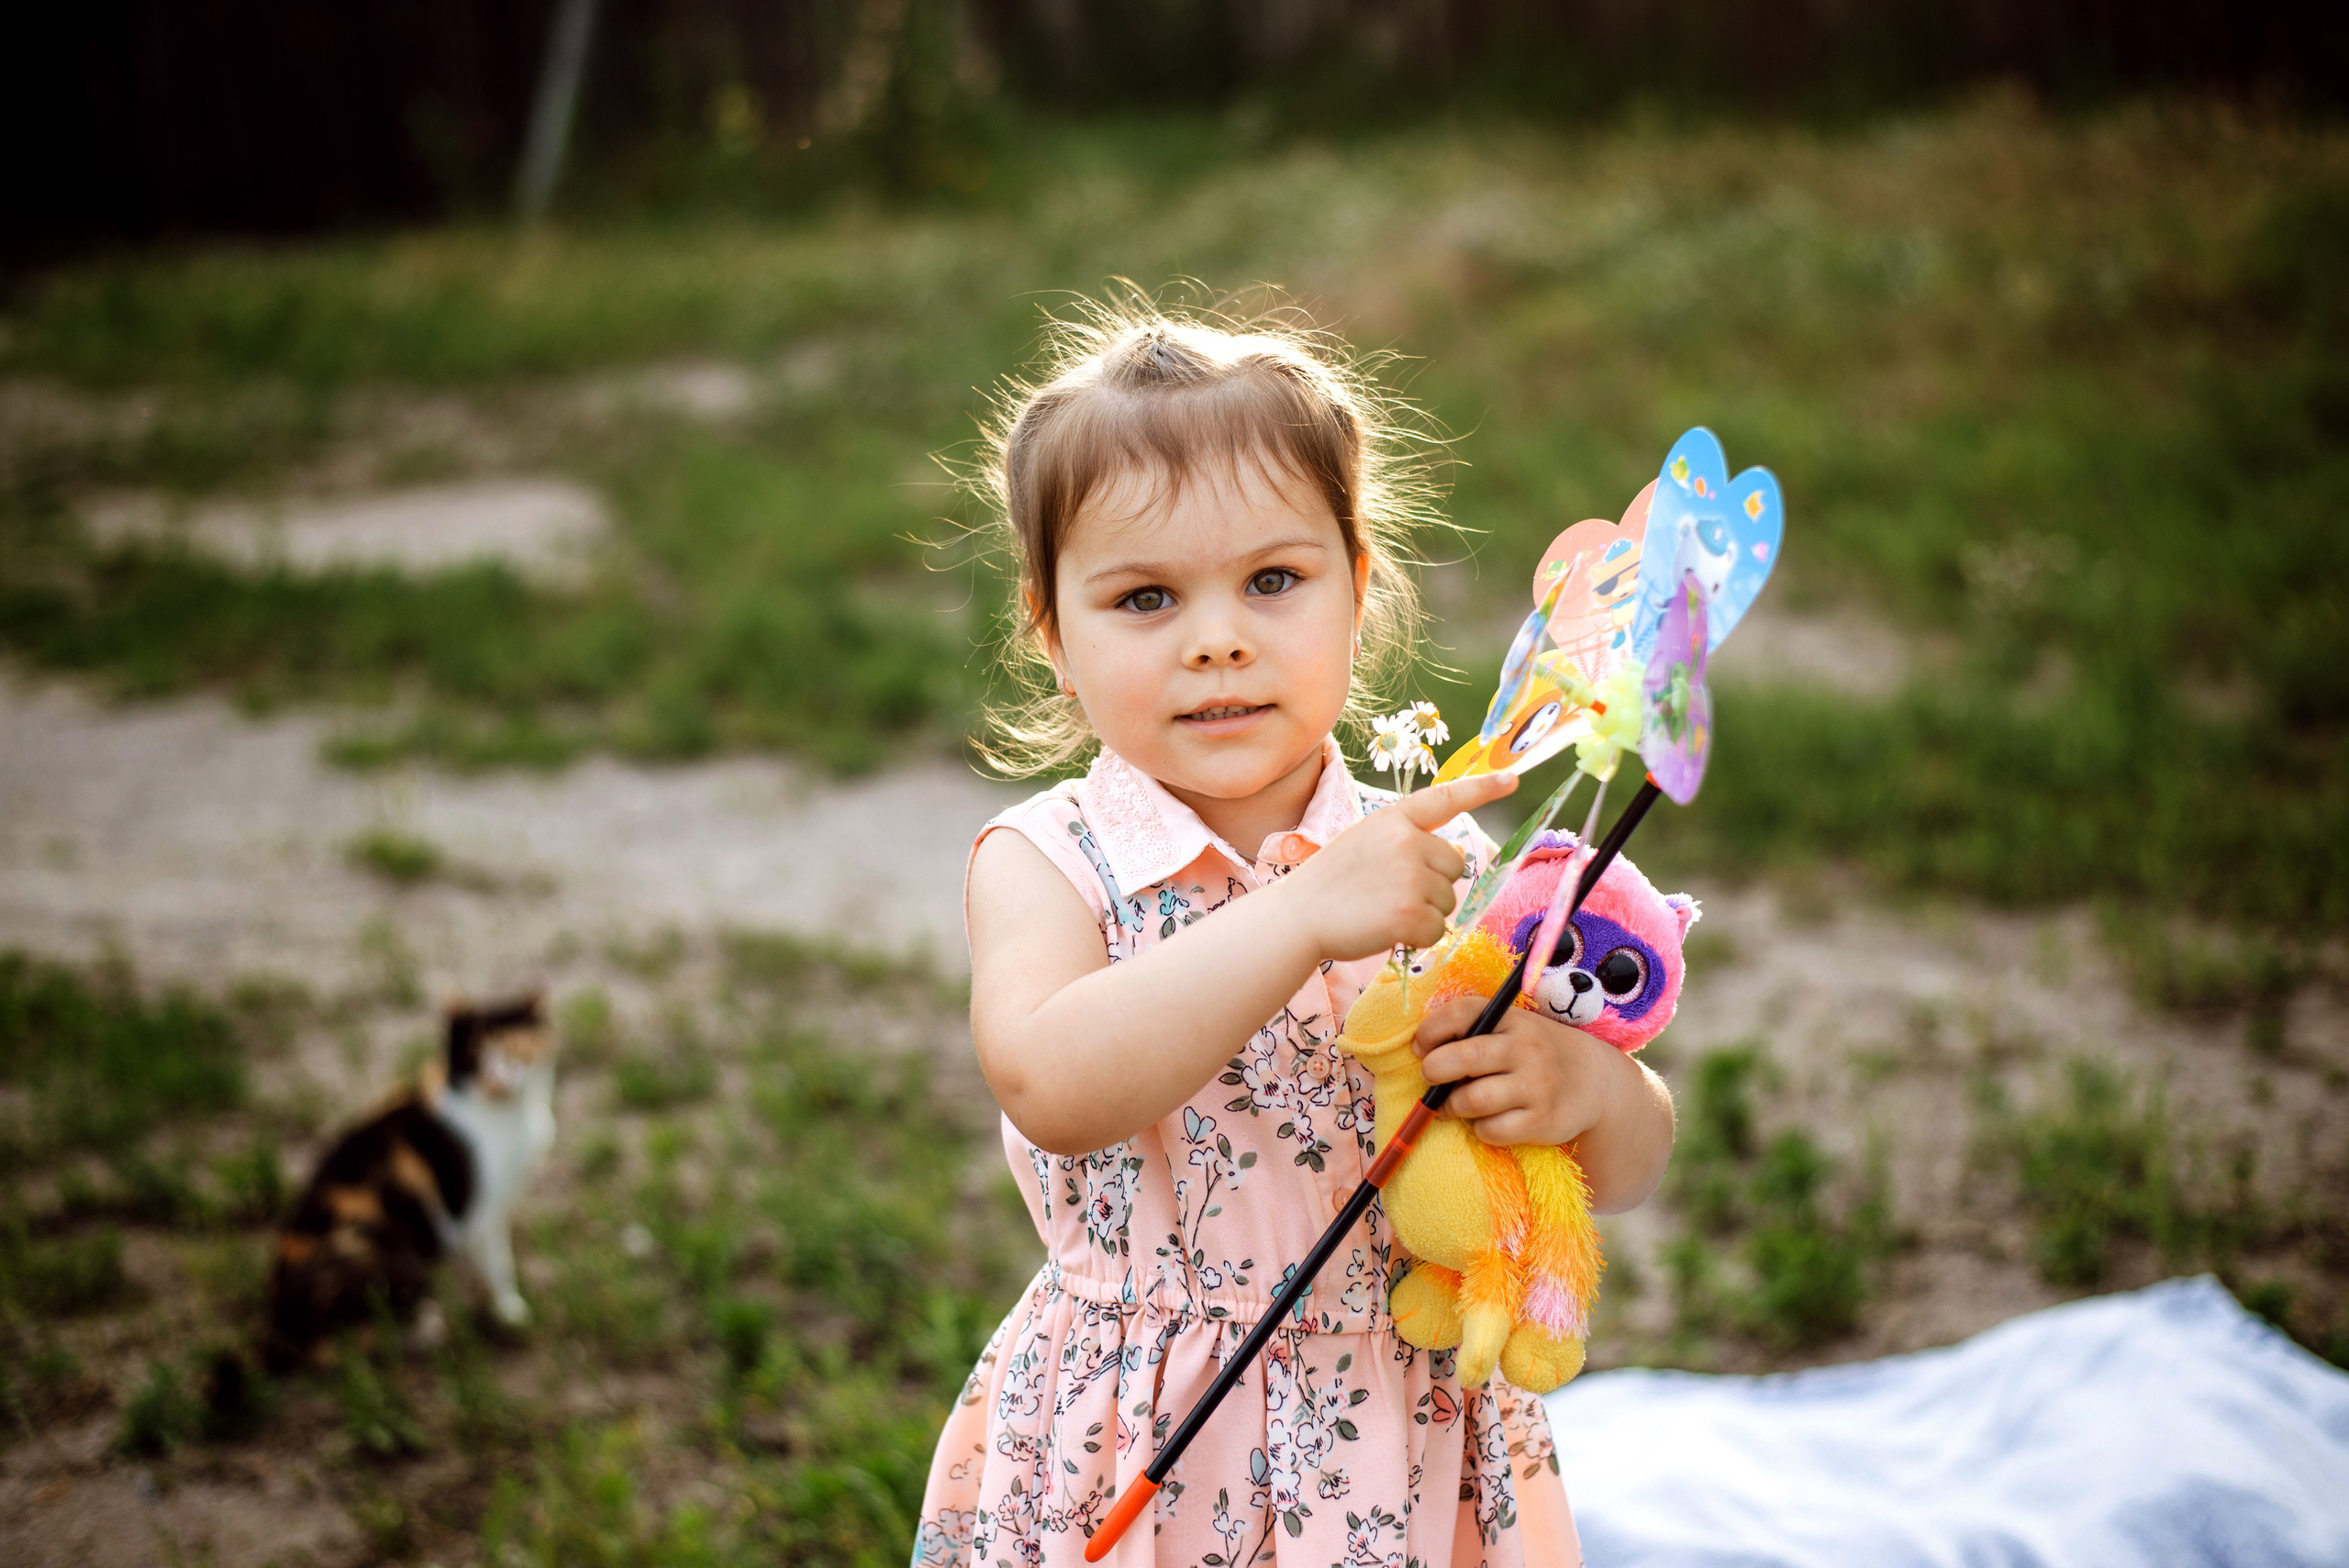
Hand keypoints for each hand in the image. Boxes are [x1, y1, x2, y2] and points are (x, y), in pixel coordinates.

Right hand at [1277, 772, 1516, 963]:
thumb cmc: (1330, 884)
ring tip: (1382, 910)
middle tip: (1393, 892)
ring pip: (1448, 901)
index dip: (1483, 789)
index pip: (1446, 798)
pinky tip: (1386, 929)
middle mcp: (1407, 841)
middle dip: (1435, 883)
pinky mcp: (1410, 913)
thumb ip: (1407, 841)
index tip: (1513, 779)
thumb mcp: (1365, 843)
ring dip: (1424, 912)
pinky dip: (1417, 937)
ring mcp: (1410, 877)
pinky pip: (1437, 929)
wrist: (1297, 917)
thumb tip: (1455, 854)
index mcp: (1394, 818)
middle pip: (1455, 866)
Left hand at [1413, 994, 1619, 1147]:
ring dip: (1453, 1106)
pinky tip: (1488, 1121)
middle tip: (1430, 1078)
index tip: (1420, 1048)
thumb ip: (1473, 1033)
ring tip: (1455, 1104)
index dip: (1431, 1030)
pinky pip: (1491, 1130)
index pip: (1462, 1012)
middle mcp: (1525, 1048)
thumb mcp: (1513, 1030)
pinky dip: (1480, 1129)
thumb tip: (1420, 1053)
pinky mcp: (1542, 1121)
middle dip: (1434, 1070)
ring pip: (1472, 1100)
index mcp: (1512, 1020)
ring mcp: (1536, 1085)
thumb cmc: (1536, 1054)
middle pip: (1463, 1057)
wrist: (1596, 1082)